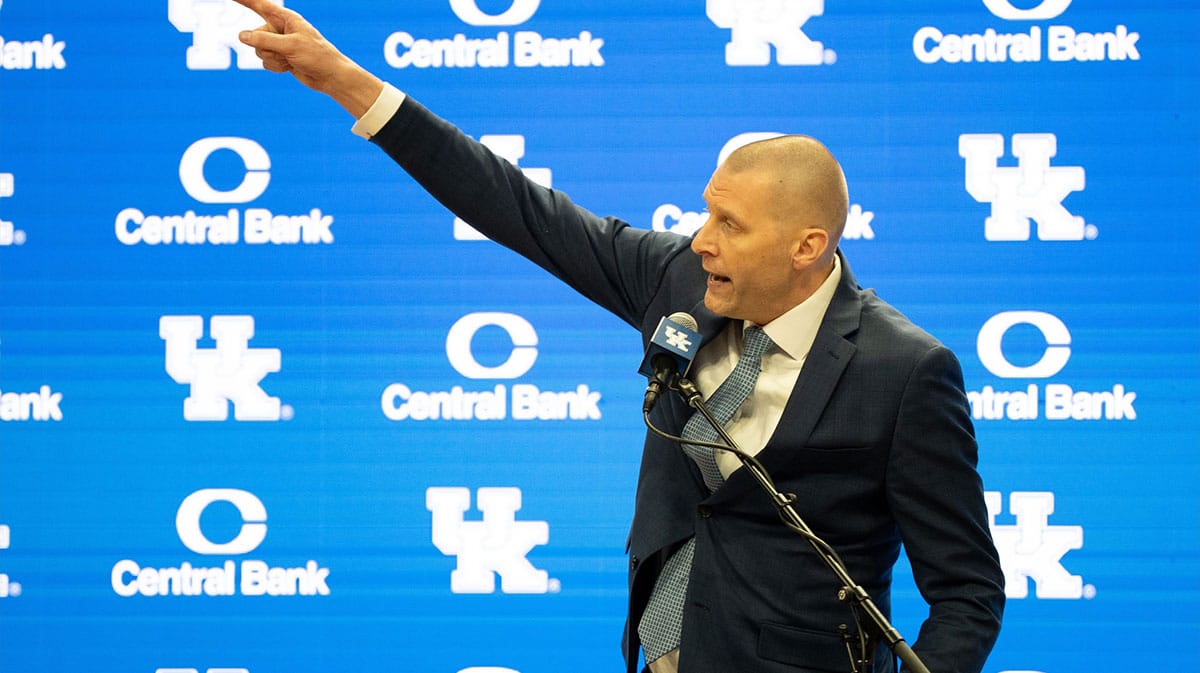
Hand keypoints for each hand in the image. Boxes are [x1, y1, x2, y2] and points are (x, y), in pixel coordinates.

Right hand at [234, 0, 382, 117]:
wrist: (329, 76)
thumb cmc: (316, 56)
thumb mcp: (290, 46)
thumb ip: (265, 40)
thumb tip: (241, 36)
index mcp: (286, 18)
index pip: (259, 5)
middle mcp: (280, 29)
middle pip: (255, 36)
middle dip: (267, 48)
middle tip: (287, 53)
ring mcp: (279, 43)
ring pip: (258, 51)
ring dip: (273, 59)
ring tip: (291, 60)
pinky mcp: (280, 57)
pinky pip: (265, 62)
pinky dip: (276, 67)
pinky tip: (290, 67)